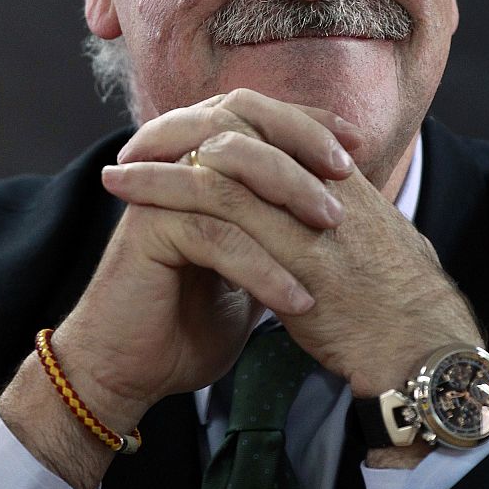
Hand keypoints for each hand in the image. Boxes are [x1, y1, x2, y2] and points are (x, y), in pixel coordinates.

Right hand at [0, 90, 359, 488]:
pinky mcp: (147, 230)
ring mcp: (157, 194)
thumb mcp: (251, 266)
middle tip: (346, 172)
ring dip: (287, 194)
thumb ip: (276, 229)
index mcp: (197, 164)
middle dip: (298, 139)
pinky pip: (214, 235)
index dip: (306, 121)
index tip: (358, 143)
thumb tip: (337, 207)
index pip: (255, 117)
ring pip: (229, 172)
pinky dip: (261, 267)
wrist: (131, 371)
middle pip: (238, 122)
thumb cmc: (191, 320)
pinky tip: (297, 300)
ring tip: (332, 229)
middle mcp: (174, 166)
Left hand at [104, 90, 481, 398]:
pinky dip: (168, 194)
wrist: (420, 348)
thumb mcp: (364, 244)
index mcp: (337, 173)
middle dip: (181, 127)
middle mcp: (322, 177)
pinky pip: (219, 204)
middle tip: (136, 142)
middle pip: (241, 122)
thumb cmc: (393, 305)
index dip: (217, 122)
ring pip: (221, 159)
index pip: (269, 121)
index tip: (176, 135)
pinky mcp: (292, 248)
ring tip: (117, 171)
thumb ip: (331, 216)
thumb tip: (303, 209)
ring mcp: (308, 209)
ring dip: (161, 160)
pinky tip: (134, 203)